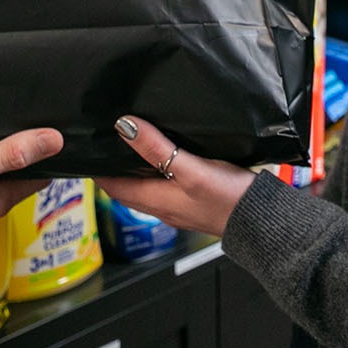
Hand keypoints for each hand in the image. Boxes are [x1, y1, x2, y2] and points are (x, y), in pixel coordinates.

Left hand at [94, 115, 254, 237]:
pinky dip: (156, 169)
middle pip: (127, 185)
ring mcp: (179, 205)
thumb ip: (156, 147)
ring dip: (134, 167)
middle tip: (104, 140)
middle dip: (113, 166)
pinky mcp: (195, 201)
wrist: (262, 221)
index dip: (97, 170)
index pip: (113, 186)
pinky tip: (165, 154)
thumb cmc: (227, 199)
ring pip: (146, 184)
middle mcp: (163, 206)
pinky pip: (165, 184)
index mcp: (155, 200)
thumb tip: (124, 126)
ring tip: (128, 141)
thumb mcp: (189, 169)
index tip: (85, 150)